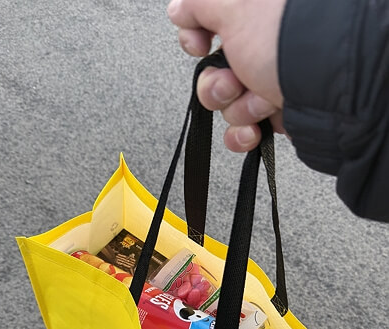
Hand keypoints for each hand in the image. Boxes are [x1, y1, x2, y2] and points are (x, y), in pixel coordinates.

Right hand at [167, 0, 287, 149]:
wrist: (331, 88)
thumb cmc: (287, 41)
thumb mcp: (232, 4)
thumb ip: (198, 3)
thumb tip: (179, 9)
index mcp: (252, 17)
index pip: (206, 28)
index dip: (194, 39)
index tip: (200, 46)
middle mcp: (261, 47)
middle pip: (214, 74)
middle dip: (217, 86)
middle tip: (234, 81)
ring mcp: (269, 82)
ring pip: (229, 105)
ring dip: (239, 108)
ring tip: (262, 100)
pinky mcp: (278, 113)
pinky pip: (245, 130)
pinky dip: (245, 134)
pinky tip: (253, 130)